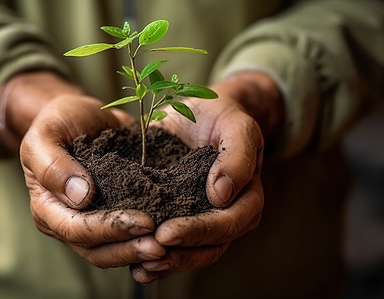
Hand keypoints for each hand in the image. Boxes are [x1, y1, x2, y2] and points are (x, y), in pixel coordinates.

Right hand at [0, 71, 165, 267]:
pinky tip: (171, 235)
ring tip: (168, 246)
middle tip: (162, 246)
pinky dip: (147, 239)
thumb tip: (81, 197)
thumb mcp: (47, 133)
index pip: (76, 229)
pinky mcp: (114, 216)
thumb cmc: (59, 121)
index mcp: (46, 207)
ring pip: (114, 250)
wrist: (82, 116)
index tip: (144, 222)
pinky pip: (129, 237)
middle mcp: (67, 223)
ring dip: (140, 251)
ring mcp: (92, 223)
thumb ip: (53, 164)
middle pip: (96, 250)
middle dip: (129, 249)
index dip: (110, 229)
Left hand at [131, 71, 283, 282]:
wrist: (204, 114)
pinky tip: (136, 269)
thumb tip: (222, 194)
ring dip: (168, 263)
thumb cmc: (222, 116)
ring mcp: (206, 220)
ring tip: (140, 268)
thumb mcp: (236, 126)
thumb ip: (237, 156)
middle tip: (147, 252)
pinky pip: (176, 247)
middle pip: (210, 245)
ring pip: (192, 253)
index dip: (199, 231)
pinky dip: (158, 261)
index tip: (167, 232)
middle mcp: (229, 214)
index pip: (228, 223)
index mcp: (246, 197)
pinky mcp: (183, 219)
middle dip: (179, 253)